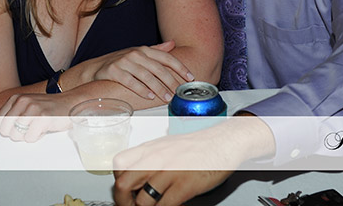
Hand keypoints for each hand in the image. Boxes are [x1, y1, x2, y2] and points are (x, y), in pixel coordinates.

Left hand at [0, 92, 73, 141]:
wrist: (70, 102)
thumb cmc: (47, 108)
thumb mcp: (25, 109)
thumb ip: (6, 118)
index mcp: (15, 98)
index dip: (7, 130)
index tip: (18, 127)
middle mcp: (22, 101)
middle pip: (5, 130)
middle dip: (16, 134)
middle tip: (28, 128)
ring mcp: (32, 108)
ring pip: (16, 135)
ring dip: (26, 136)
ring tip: (36, 128)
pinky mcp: (43, 118)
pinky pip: (29, 138)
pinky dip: (36, 138)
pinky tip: (43, 129)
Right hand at [81, 41, 193, 101]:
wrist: (95, 68)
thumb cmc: (121, 63)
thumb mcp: (139, 55)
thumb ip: (156, 50)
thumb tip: (173, 43)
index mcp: (144, 50)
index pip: (166, 57)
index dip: (180, 67)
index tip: (190, 77)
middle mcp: (135, 54)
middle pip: (158, 68)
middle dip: (171, 81)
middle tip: (178, 92)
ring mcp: (124, 61)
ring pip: (145, 75)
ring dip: (158, 87)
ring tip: (166, 97)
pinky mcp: (113, 71)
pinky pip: (130, 81)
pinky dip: (141, 89)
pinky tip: (149, 96)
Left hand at [113, 115, 274, 205]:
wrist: (223, 142)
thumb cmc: (198, 145)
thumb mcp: (167, 146)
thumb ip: (150, 159)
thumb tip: (137, 175)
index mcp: (149, 149)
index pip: (118, 165)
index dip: (118, 181)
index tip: (126, 192)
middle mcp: (155, 159)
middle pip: (123, 184)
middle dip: (124, 202)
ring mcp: (169, 172)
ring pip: (142, 200)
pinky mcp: (184, 184)